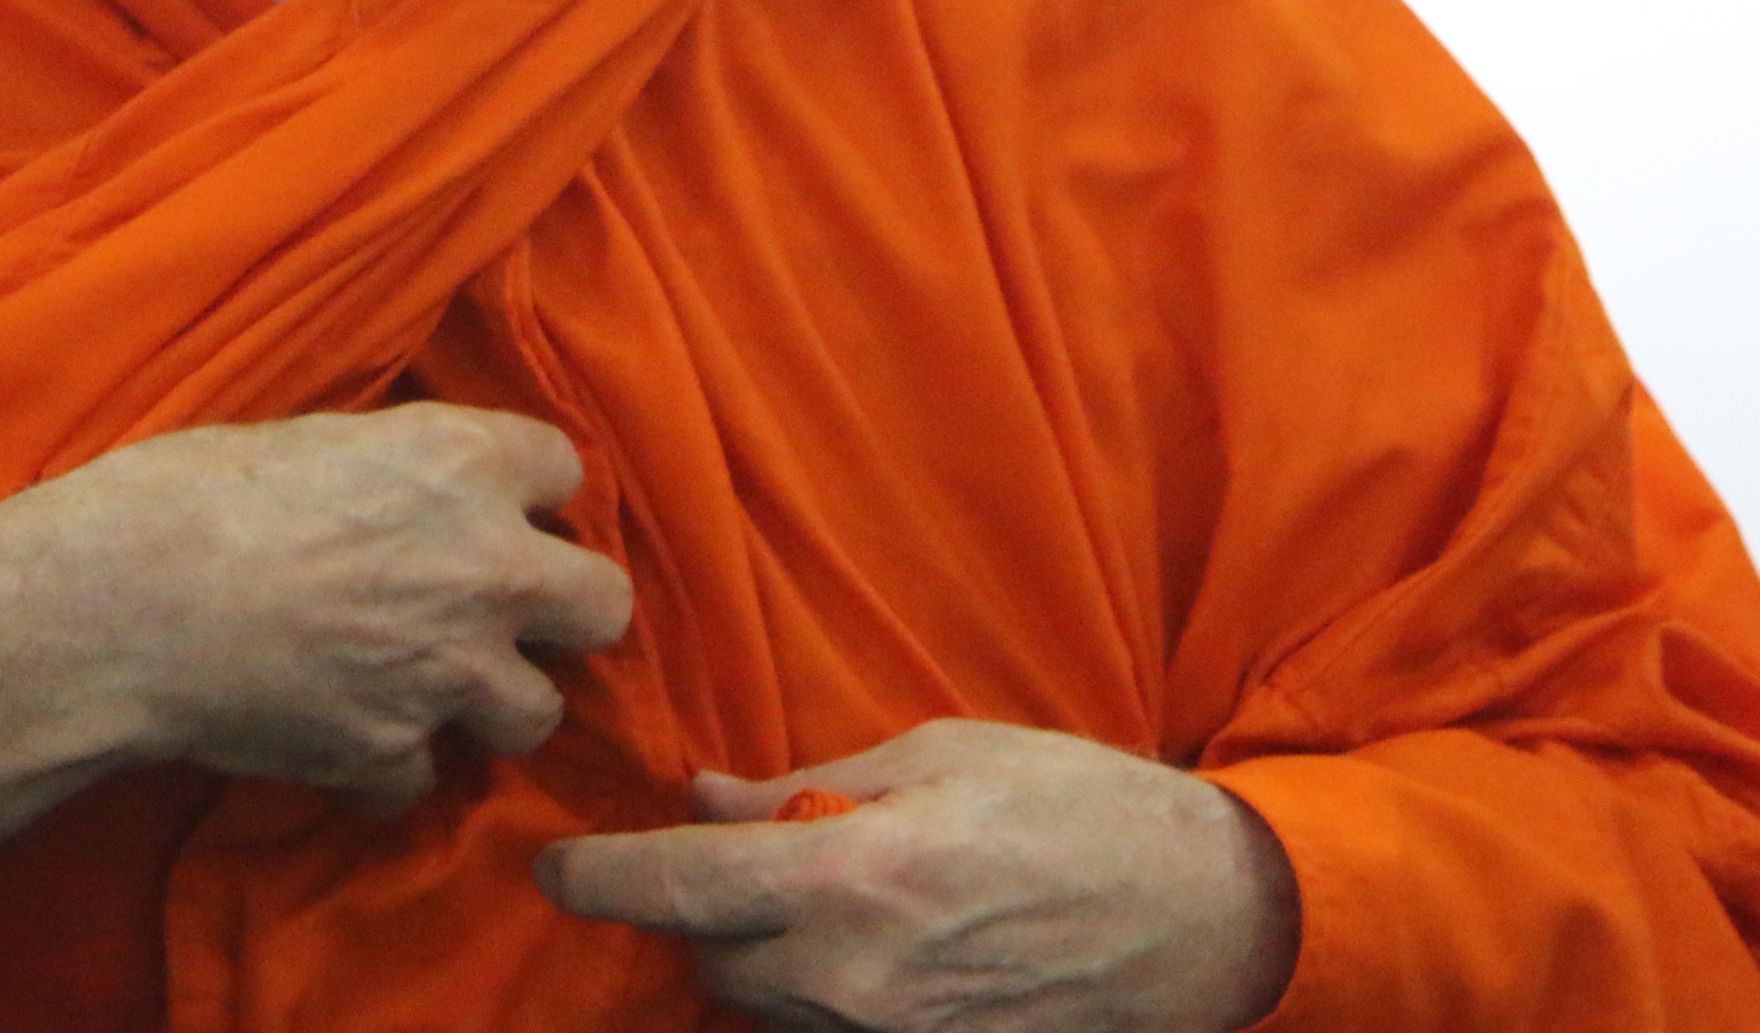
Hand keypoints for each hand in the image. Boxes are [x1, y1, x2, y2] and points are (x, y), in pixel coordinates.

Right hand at [13, 403, 633, 808]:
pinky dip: (387, 766)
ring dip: (489, 704)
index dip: (529, 495)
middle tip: (498, 614)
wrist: (119, 606)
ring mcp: (448, 670)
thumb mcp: (312, 438)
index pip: (566, 470)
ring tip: (427, 688)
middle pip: (603, 605)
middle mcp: (484, 567)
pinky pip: (422, 778)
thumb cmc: (190, 494)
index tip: (494, 510)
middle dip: (559, 614)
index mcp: (464, 461)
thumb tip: (411, 486)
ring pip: (536, 712)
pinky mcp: (392, 753)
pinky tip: (341, 736)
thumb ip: (396, 466)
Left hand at [536, 718, 1298, 1032]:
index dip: (600, 879)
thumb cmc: (1078, 808)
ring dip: (757, 951)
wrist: (1204, 918)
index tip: (554, 869)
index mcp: (852, 881)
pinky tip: (855, 943)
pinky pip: (826, 1031)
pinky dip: (814, 989)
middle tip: (722, 853)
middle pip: (710, 956)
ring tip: (813, 892)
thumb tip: (710, 799)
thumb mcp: (940, 754)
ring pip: (762, 1003)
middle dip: (696, 906)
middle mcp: (854, 980)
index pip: (678, 890)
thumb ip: (811, 787)